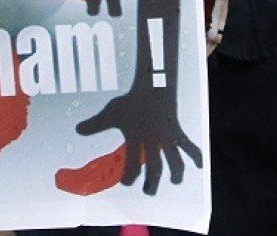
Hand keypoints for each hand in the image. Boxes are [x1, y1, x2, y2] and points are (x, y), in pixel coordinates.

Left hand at [76, 89, 202, 194]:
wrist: (152, 85)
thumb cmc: (131, 100)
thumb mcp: (111, 112)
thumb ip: (95, 125)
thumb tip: (77, 130)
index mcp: (135, 139)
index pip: (131, 165)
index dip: (129, 177)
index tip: (126, 183)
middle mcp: (152, 141)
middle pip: (154, 169)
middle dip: (151, 183)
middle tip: (148, 192)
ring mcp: (166, 137)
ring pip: (174, 162)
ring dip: (175, 173)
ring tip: (175, 181)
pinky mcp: (177, 132)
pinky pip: (189, 146)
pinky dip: (195, 156)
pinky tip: (199, 166)